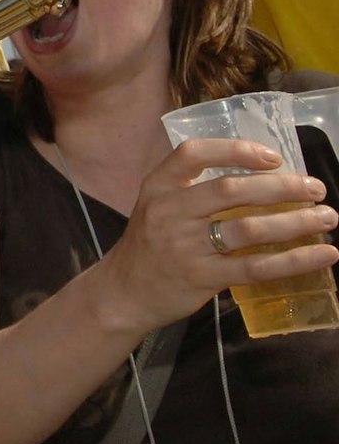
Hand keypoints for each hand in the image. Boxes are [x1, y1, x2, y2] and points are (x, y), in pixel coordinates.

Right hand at [98, 139, 338, 334]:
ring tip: (326, 218)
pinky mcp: (201, 277)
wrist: (124, 292)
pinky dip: (294, 260)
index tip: (274, 157)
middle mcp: (169, 212)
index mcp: (158, 187)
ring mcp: (184, 246)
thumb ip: (196, 191)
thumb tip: (264, 179)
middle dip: (282, 187)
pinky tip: (323, 255)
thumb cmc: (151, 245)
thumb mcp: (159, 207)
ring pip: (248, 228)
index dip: (236, 150)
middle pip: (231, 190)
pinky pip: (255, 267)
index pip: (193, 154)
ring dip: (296, 222)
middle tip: (315, 189)